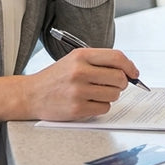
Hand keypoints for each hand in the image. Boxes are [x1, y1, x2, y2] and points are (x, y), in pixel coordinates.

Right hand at [22, 48, 140, 120]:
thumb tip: (127, 70)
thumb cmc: (56, 77)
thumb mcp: (74, 60)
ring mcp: (78, 91)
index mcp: (81, 56)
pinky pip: (104, 108)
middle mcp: (80, 71)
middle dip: (122, 83)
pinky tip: (88, 102)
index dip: (130, 66)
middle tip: (114, 85)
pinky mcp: (77, 108)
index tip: (134, 73)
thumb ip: (99, 62)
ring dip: (110, 96)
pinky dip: (101, 106)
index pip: (116, 57)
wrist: (30, 94)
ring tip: (95, 93)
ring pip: (114, 95)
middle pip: (119, 78)